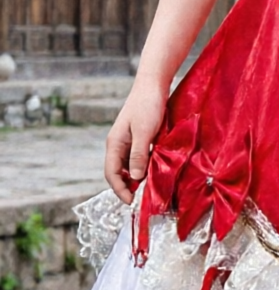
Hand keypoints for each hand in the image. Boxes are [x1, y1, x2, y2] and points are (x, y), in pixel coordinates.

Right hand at [105, 77, 168, 202]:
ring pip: (130, 167)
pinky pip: (139, 160)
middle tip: (143, 201)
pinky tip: (156, 175)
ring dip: (137, 180)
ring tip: (150, 191)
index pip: (111, 173)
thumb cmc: (147, 106)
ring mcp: (129, 142)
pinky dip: (145, 170)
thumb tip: (136, 178)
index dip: (120, 190)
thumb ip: (138, 154)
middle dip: (128, 188)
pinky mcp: (140, 139)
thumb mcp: (144, 132)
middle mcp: (119, 145)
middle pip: (119, 173)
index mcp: (114, 144)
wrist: (153, 86)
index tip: (132, 202)